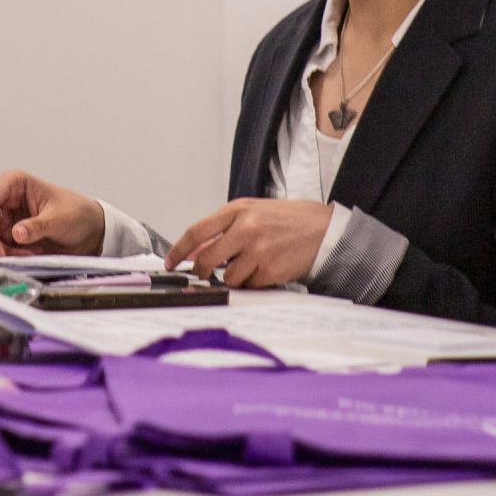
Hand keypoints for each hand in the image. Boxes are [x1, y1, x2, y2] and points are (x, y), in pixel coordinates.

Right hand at [0, 169, 103, 256]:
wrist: (89, 231)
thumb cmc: (77, 214)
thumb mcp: (60, 219)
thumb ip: (37, 226)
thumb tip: (16, 233)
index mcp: (16, 183)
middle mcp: (6, 200)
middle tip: (5, 255)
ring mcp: (5, 219)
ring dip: (2, 249)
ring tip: (28, 254)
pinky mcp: (9, 237)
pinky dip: (8, 255)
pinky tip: (28, 255)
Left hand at [164, 198, 332, 288]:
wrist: (324, 229)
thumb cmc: (289, 220)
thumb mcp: (253, 213)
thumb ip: (223, 229)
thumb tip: (194, 251)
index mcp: (238, 210)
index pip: (196, 231)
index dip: (178, 250)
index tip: (170, 261)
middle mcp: (246, 228)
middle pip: (207, 259)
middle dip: (201, 272)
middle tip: (203, 275)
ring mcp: (258, 250)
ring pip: (228, 277)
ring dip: (234, 277)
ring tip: (253, 264)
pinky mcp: (270, 270)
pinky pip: (249, 286)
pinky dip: (254, 282)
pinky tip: (267, 269)